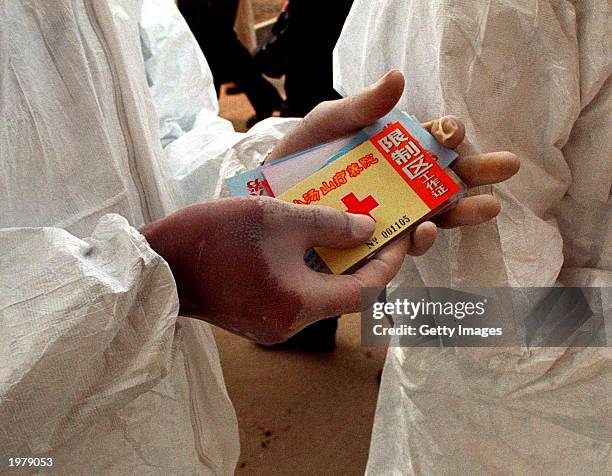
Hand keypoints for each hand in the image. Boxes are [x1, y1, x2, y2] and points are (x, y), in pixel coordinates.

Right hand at [140, 197, 408, 343]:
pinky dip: (312, 271)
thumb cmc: (213, 237)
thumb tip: (368, 230)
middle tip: (380, 229)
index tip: (404, 236)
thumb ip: (328, 223)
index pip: (365, 290)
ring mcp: (272, 324)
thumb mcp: (276, 218)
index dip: (389, 262)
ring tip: (348, 229)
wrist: (158, 264)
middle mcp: (290, 324)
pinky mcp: (258, 317)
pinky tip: (310, 244)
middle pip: (345, 295)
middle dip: (365, 262)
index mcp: (299, 303)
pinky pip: (298, 294)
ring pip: (321, 294)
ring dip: (337, 265)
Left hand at [267, 70, 519, 255]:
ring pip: (436, 217)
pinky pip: (404, 248)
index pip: (433, 141)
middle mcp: (400, 186)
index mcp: (394, 151)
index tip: (453, 132)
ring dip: (462, 212)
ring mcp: (392, 217)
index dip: (449, 135)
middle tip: (509, 167)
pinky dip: (419, 241)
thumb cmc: (299, 157)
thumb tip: (398, 78)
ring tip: (485, 207)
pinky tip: (424, 232)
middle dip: (479, 173)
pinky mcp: (377, 247)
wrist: (267, 199)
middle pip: (447, 180)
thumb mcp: (327, 125)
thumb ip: (361, 107)